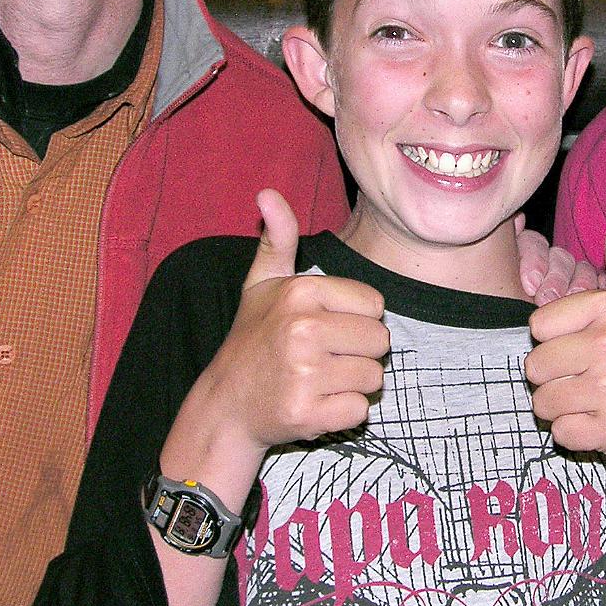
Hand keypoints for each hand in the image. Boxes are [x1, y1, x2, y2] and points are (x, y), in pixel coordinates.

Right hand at [192, 190, 389, 453]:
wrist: (225, 406)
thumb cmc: (252, 340)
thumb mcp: (261, 285)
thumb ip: (277, 239)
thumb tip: (267, 192)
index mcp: (300, 292)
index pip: (375, 305)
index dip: (356, 320)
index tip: (324, 329)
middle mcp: (302, 329)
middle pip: (381, 342)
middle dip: (358, 354)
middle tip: (322, 360)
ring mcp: (303, 374)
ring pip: (373, 377)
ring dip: (351, 384)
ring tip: (317, 381)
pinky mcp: (306, 413)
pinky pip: (360, 410)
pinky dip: (342, 412)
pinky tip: (314, 404)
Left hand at [527, 203, 605, 466]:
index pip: (536, 326)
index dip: (555, 342)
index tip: (585, 348)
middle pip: (534, 367)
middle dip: (555, 379)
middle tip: (590, 380)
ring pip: (542, 403)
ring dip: (563, 408)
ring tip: (596, 400)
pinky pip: (560, 432)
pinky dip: (575, 434)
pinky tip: (602, 423)